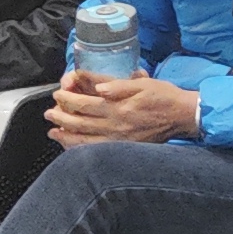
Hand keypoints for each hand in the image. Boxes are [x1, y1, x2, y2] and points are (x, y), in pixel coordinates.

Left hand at [49, 71, 199, 146]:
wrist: (183, 116)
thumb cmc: (164, 97)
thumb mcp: (143, 83)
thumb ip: (119, 85)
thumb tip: (98, 88)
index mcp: (119, 106)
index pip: (85, 103)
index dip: (68, 99)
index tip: (58, 94)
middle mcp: (116, 124)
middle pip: (80, 122)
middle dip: (61, 117)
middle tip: (49, 113)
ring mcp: (118, 139)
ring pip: (85, 139)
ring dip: (66, 136)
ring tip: (53, 132)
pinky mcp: (123, 147)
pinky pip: (96, 150)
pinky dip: (81, 149)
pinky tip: (72, 147)